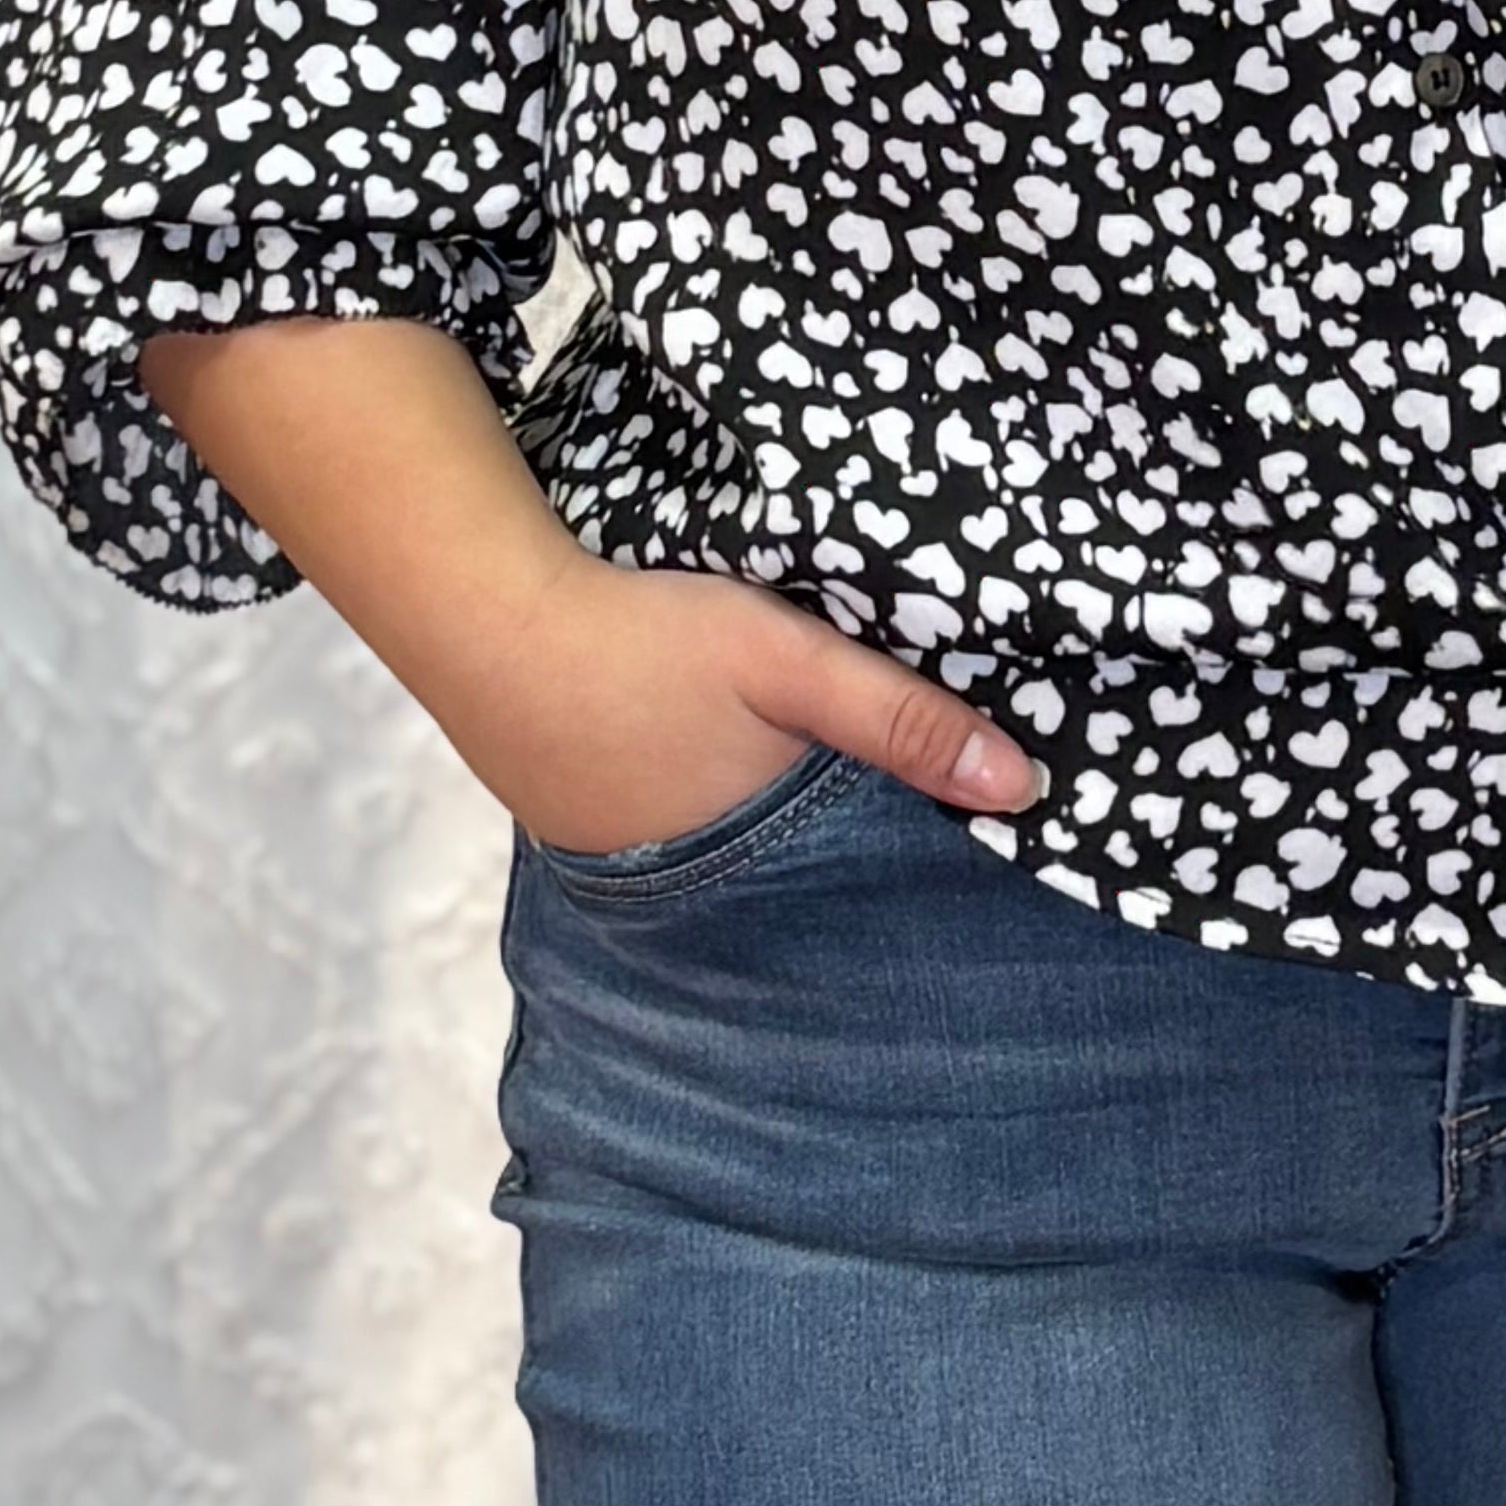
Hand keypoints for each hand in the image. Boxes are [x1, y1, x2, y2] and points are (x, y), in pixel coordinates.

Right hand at [469, 534, 1043, 858]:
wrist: (482, 615)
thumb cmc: (640, 635)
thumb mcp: (786, 660)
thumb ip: (900, 719)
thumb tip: (1023, 789)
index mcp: (751, 864)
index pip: (860, 889)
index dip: (911, 867)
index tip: (974, 853)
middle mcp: (691, 890)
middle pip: (801, 881)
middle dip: (851, 859)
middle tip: (903, 819)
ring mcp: (630, 866)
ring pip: (741, 858)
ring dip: (778, 830)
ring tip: (824, 792)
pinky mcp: (589, 826)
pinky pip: (683, 833)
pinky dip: (716, 808)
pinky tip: (729, 766)